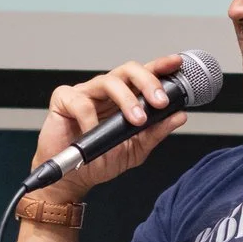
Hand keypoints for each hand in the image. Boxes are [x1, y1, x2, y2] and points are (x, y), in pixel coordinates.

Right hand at [31, 54, 191, 201]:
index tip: (176, 64)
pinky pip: (81, 102)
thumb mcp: (135, 149)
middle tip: (159, 102)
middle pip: (128, 70)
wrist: (72, 178)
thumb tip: (178, 116)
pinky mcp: (64, 100)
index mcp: (124, 98)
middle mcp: (106, 92)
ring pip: (108, 81)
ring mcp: (84, 93)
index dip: (159, 66)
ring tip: (136, 119)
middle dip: (147, 82)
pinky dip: (90, 118)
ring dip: (126, 99)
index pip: (144, 76)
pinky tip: (93, 132)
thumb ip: (156, 132)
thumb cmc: (100, 160)